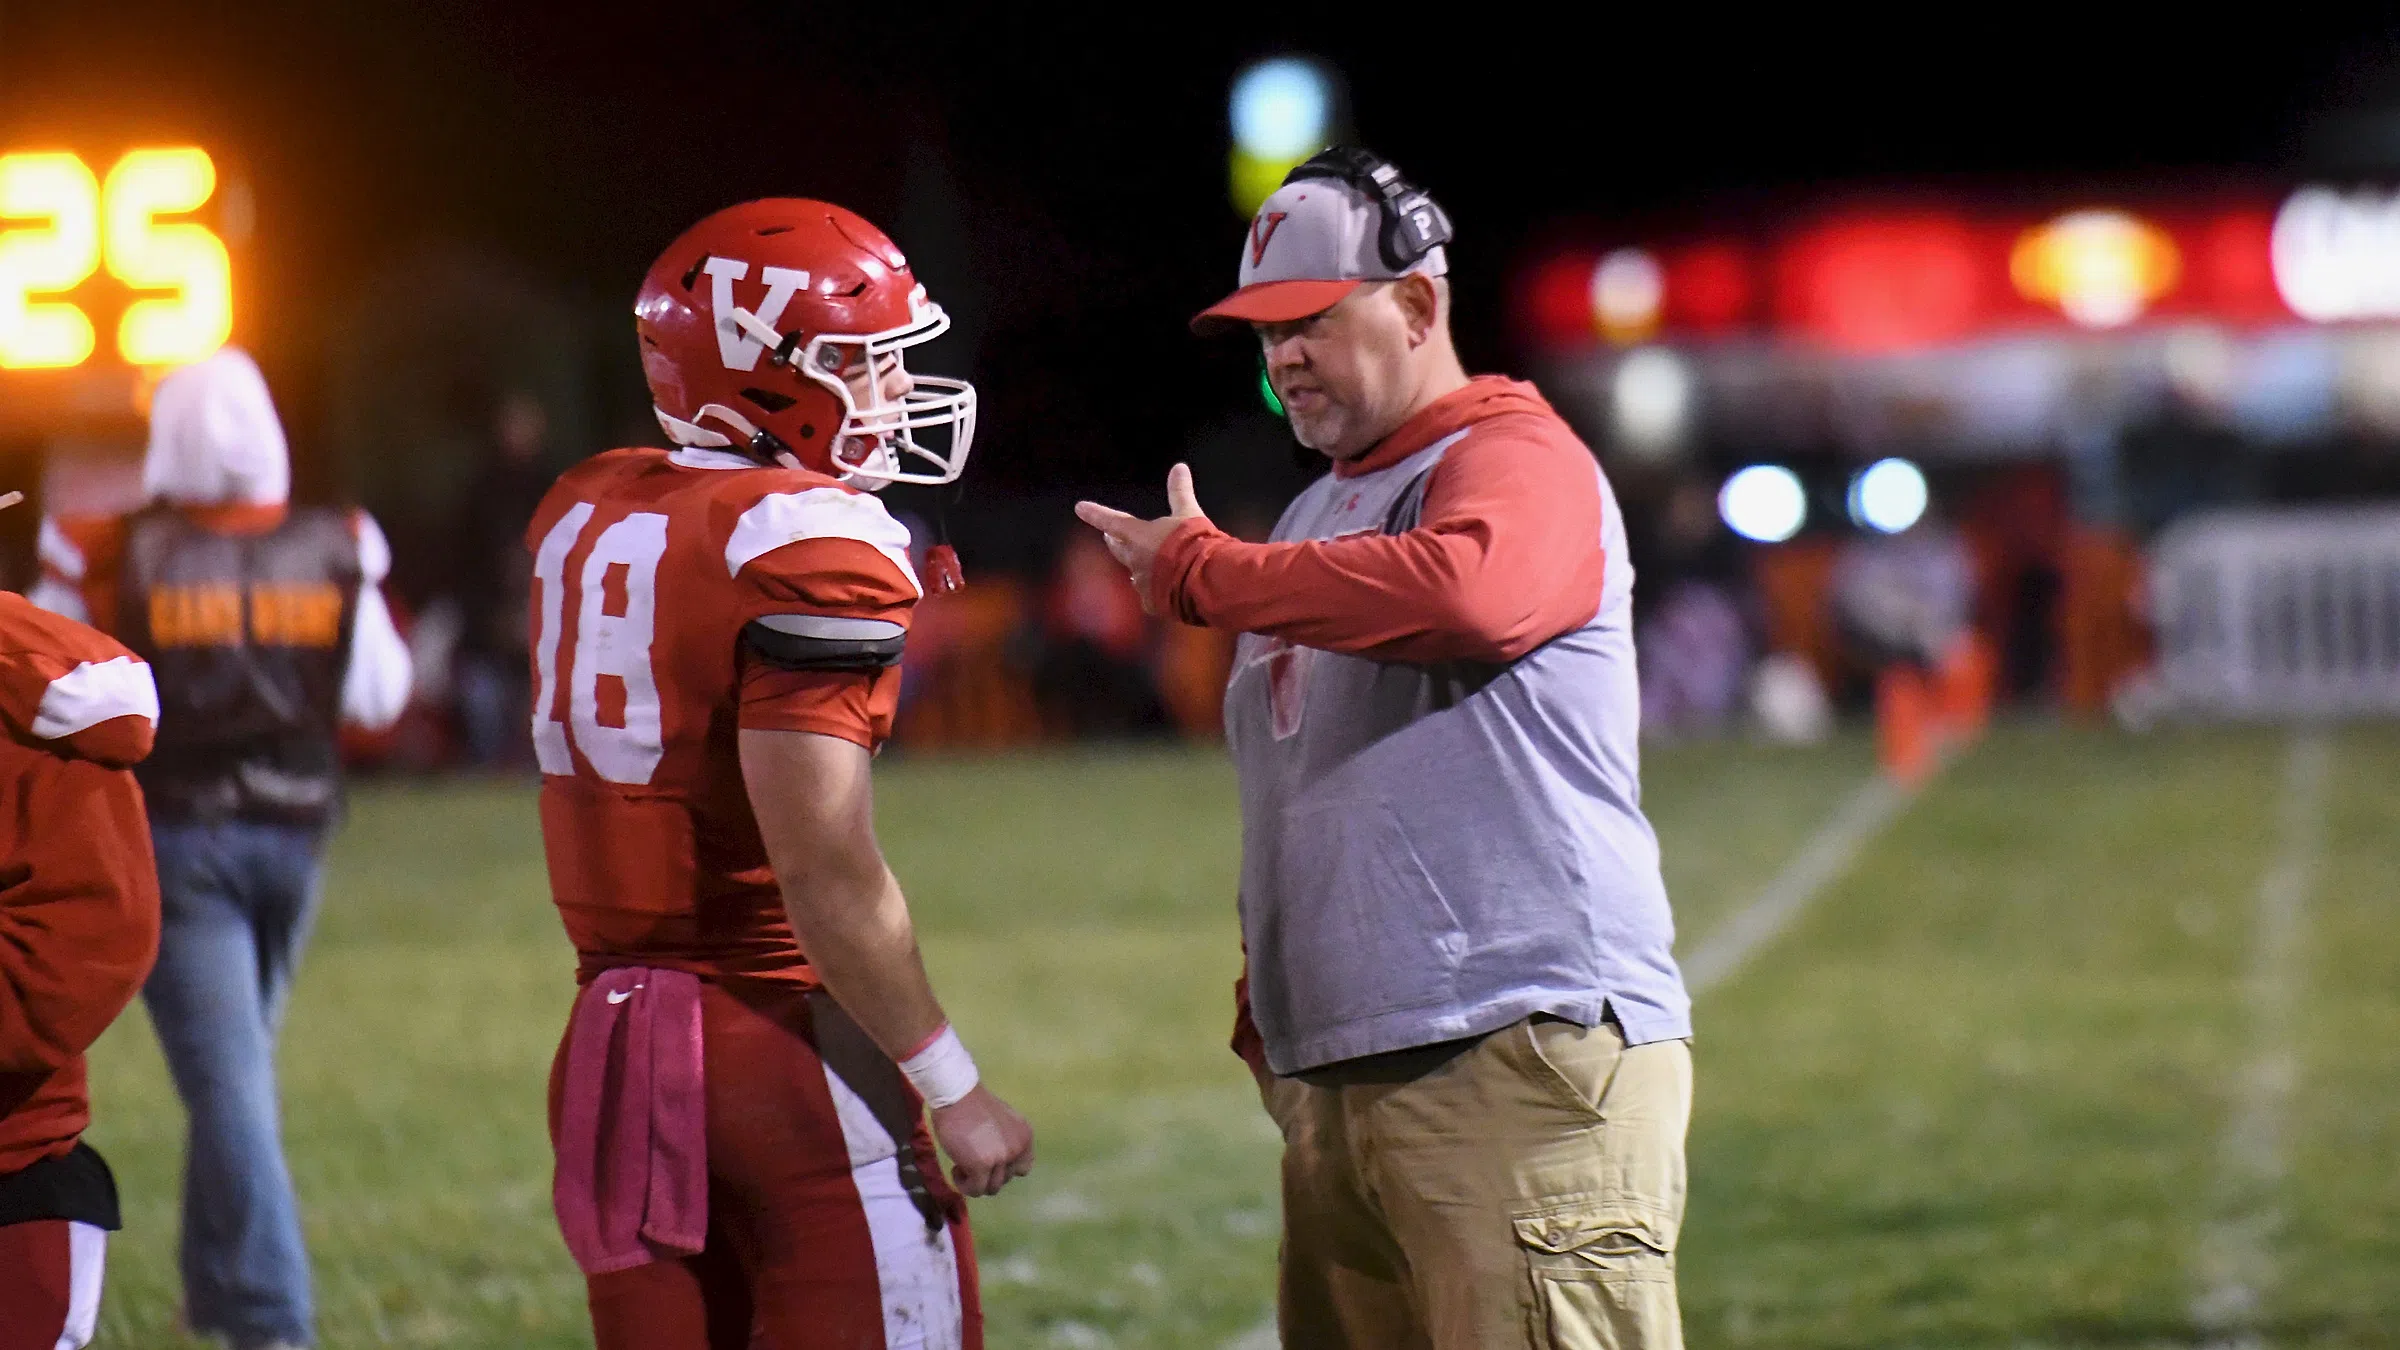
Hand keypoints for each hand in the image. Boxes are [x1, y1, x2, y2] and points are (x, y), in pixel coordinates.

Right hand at [930, 1084, 1034, 1197]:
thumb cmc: (973, 1104)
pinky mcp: (981, 1167)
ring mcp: (1001, 1159)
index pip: (1023, 1168)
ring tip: (962, 1165)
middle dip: (988, 1174)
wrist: (957, 1095)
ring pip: (991, 1188)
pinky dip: (964, 1185)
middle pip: (1005, 1179)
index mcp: (1025, 1137)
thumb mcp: (1002, 1122)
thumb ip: (1006, 1141)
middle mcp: (1017, 1149)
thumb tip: (997, 1161)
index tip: (990, 1162)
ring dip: (976, 1181)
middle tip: (972, 1161)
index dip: (1005, 1169)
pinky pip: (975, 1190)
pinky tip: (956, 1170)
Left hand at [1073, 463, 1208, 615]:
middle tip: (1110, 537)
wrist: (1204, 579)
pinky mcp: (1152, 603)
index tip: (1079, 507)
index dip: (1095, 513)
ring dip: (1140, 567)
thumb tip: (1179, 466)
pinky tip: (1166, 591)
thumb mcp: (1189, 513)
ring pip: (1136, 573)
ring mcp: (1141, 584)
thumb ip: (1180, 491)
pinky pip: (1149, 596)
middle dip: (1114, 542)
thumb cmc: (1193, 542)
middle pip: (1118, 549)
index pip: (1110, 521)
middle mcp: (1134, 560)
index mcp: (1137, 536)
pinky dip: (1156, 591)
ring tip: (1150, 566)